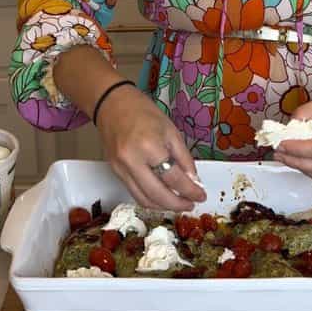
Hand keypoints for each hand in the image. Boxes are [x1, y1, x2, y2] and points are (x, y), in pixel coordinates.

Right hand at [95, 85, 206, 211]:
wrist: (111, 104)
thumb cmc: (142, 112)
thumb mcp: (171, 131)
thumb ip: (184, 158)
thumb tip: (193, 181)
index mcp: (149, 147)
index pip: (174, 179)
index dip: (190, 191)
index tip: (200, 196)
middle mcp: (132, 162)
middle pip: (158, 195)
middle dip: (178, 204)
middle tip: (190, 204)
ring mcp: (120, 169)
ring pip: (143, 199)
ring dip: (163, 207)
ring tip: (177, 204)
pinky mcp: (114, 172)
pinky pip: (134, 193)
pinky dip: (150, 199)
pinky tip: (161, 196)